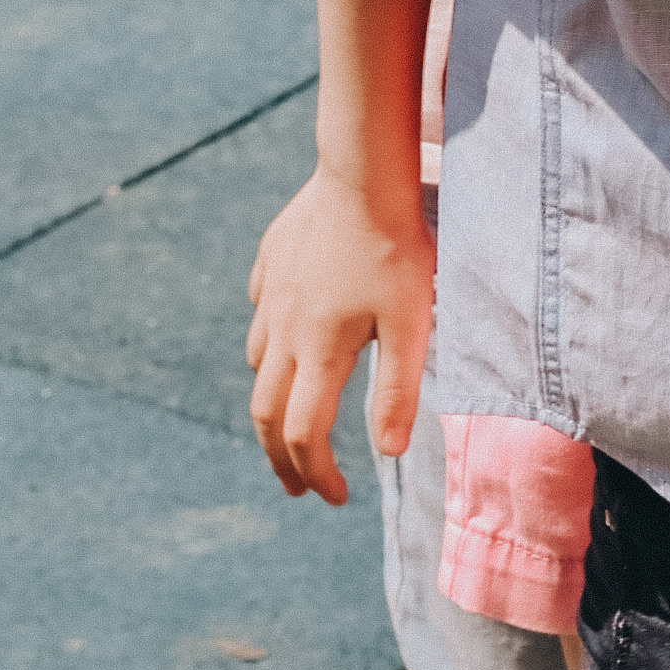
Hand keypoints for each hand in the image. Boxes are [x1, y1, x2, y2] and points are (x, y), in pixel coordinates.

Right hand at [245, 165, 434, 504]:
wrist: (364, 171)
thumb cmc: (396, 248)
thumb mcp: (411, 323)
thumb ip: (398, 390)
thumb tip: (387, 453)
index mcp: (318, 351)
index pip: (302, 435)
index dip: (317, 475)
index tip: (336, 498)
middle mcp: (285, 328)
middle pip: (265, 412)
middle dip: (280, 457)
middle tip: (297, 484)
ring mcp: (272, 292)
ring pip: (258, 359)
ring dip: (272, 397)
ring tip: (295, 408)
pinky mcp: (271, 258)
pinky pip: (260, 308)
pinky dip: (271, 336)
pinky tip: (291, 329)